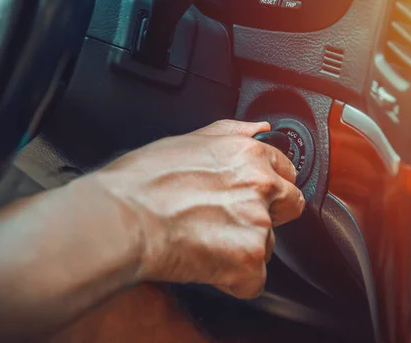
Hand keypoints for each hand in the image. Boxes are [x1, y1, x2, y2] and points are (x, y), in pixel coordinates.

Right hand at [89, 120, 304, 298]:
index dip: (269, 187)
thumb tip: (260, 128)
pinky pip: (254, 280)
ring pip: (268, 245)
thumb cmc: (142, 180)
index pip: (286, 171)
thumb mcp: (190, 140)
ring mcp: (258, 224)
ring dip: (244, 249)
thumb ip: (233, 132)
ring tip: (206, 244)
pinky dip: (233, 281)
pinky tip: (206, 266)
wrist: (121, 218)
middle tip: (231, 223)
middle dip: (269, 216)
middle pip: (290, 207)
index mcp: (249, 155)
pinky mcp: (248, 261)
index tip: (253, 196)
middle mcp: (261, 186)